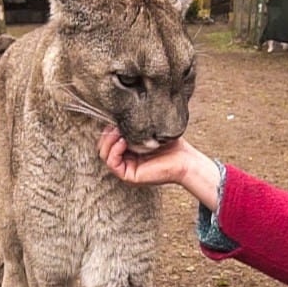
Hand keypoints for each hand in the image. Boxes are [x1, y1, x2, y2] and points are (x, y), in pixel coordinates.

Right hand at [99, 126, 223, 210]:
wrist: (184, 159)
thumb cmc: (171, 145)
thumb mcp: (148, 130)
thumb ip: (134, 124)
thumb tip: (120, 110)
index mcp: (128, 150)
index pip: (108, 140)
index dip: (107, 130)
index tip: (114, 119)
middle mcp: (125, 160)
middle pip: (102, 147)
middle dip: (106, 135)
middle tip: (114, 125)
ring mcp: (126, 168)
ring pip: (105, 155)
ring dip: (108, 141)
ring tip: (117, 132)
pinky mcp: (129, 176)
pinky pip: (113, 163)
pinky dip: (114, 151)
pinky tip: (122, 141)